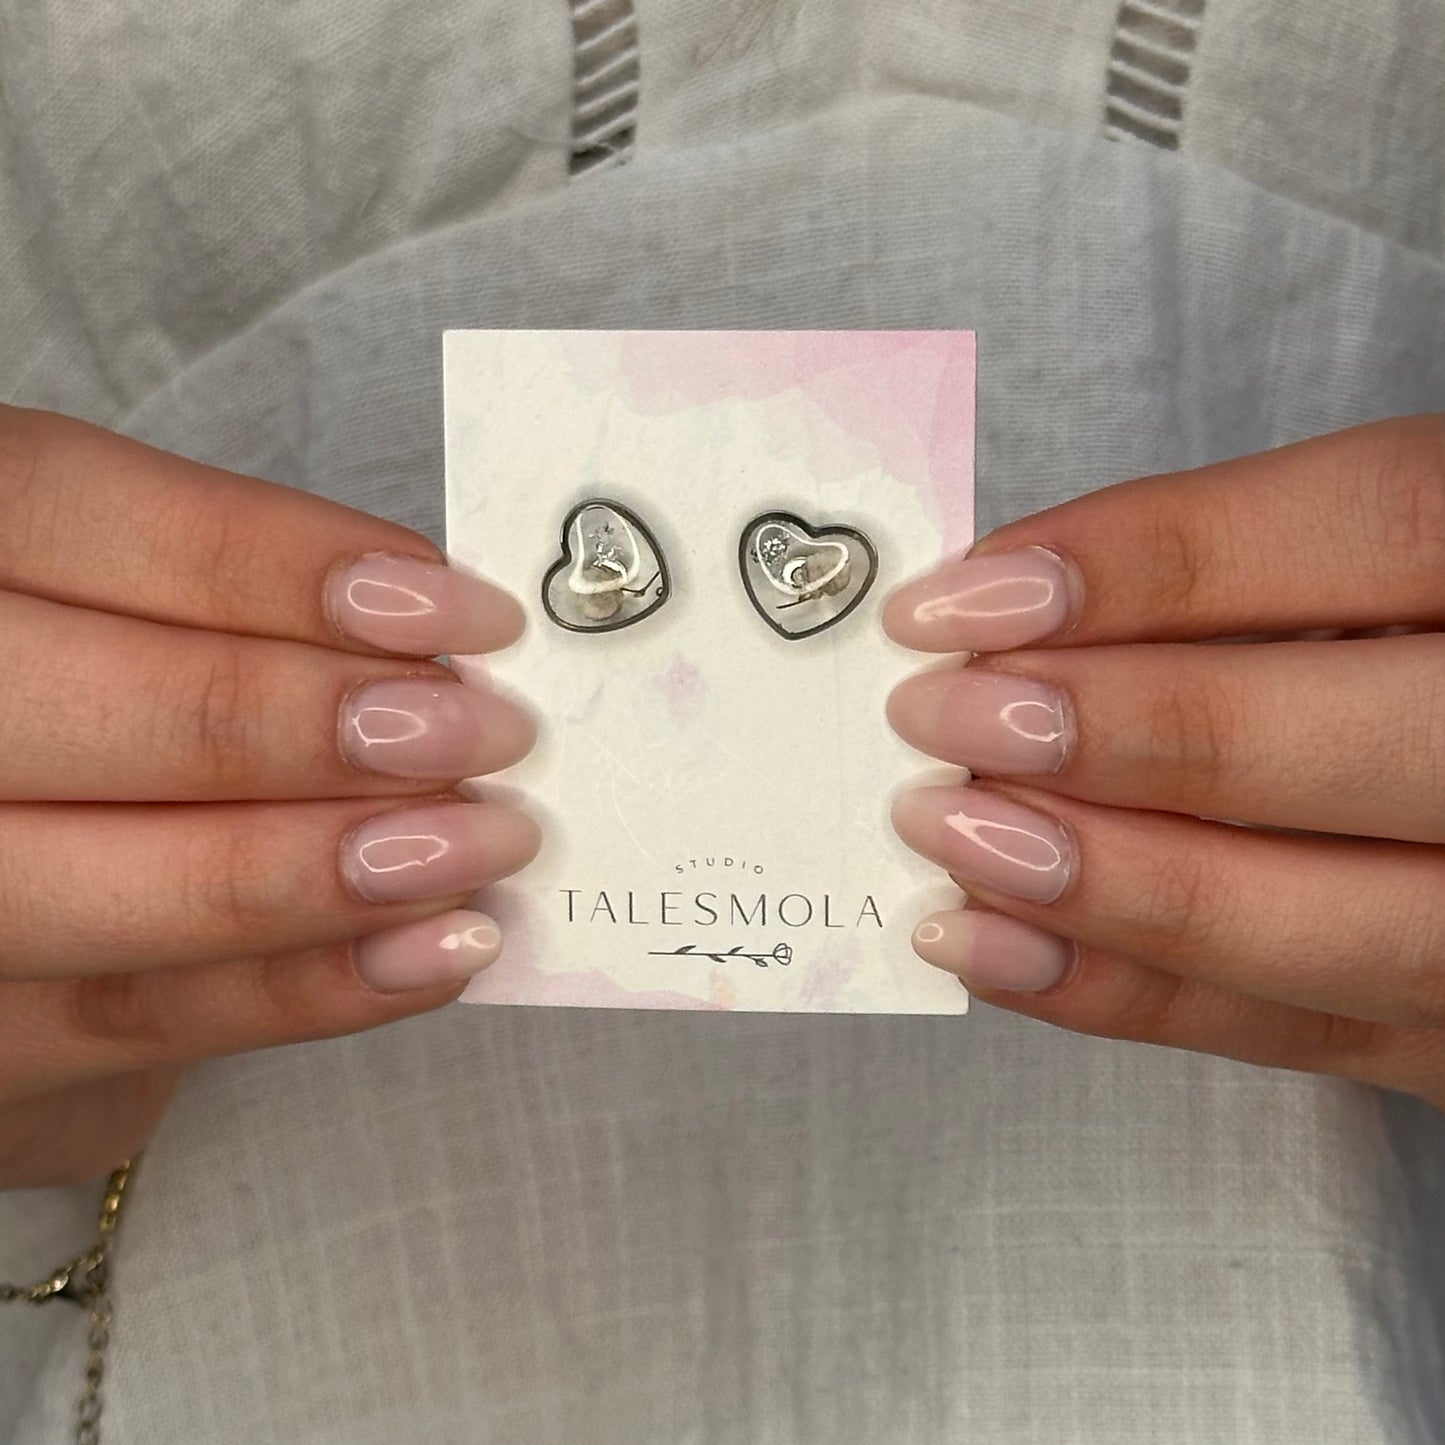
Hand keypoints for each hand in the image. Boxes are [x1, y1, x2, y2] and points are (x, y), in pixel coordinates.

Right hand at [0, 406, 537, 1186]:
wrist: (9, 897)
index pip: (66, 513)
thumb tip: (445, 646)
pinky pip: (145, 1020)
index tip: (458, 607)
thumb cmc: (90, 714)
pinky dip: (312, 986)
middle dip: (308, 721)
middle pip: (93, 710)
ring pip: (118, 887)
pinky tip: (434, 948)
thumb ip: (241, 613)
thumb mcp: (121, 615)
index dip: (268, 559)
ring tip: (481, 841)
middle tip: (484, 732)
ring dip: (329, 867)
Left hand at [884, 416, 1444, 1110]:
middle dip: (1118, 731)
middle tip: (937, 717)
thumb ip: (1240, 569)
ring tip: (946, 836)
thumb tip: (1007, 611)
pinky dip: (1122, 993)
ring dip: (1101, 883)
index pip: (1374, 530)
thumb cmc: (1412, 650)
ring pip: (1317, 926)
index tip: (972, 594)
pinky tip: (992, 947)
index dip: (1159, 559)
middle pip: (1344, 747)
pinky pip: (1288, 1035)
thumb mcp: (1377, 567)